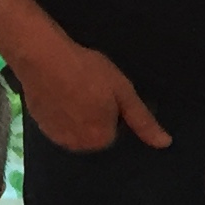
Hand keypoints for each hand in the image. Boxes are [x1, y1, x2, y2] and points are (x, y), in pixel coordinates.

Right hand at [13, 37, 169, 154]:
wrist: (43, 58)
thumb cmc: (88, 72)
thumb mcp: (123, 92)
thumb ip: (143, 121)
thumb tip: (165, 144)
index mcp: (101, 140)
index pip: (115, 132)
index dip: (114, 112)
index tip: (107, 93)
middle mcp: (77, 146)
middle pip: (94, 135)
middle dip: (95, 117)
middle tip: (90, 90)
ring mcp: (55, 137)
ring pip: (75, 130)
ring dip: (77, 117)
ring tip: (74, 90)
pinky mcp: (38, 125)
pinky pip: (57, 124)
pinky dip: (60, 113)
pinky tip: (58, 93)